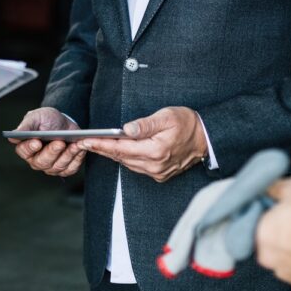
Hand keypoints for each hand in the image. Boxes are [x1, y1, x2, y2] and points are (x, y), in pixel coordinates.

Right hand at [10, 107, 85, 177]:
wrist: (65, 123)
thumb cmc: (48, 119)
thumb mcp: (37, 117)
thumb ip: (26, 126)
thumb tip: (13, 135)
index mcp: (26, 147)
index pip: (23, 151)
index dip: (30, 148)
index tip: (37, 142)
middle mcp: (36, 160)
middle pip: (41, 162)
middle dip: (52, 152)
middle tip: (59, 142)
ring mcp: (51, 166)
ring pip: (57, 167)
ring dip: (66, 155)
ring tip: (73, 144)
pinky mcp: (65, 169)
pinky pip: (70, 168)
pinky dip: (76, 159)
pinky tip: (79, 149)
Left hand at [78, 106, 205, 181]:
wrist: (206, 139)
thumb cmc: (187, 124)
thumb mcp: (167, 117)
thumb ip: (145, 124)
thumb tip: (126, 129)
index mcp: (156, 151)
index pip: (121, 148)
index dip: (101, 145)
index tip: (86, 141)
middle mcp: (155, 165)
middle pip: (121, 157)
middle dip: (102, 149)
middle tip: (84, 142)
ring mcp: (157, 172)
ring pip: (128, 163)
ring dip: (113, 154)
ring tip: (96, 145)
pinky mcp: (160, 174)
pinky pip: (137, 167)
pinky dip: (126, 158)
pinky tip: (118, 150)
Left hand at [257, 178, 290, 290]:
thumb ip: (274, 188)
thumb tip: (268, 186)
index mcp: (261, 233)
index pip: (256, 222)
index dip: (268, 214)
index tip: (278, 209)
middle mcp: (270, 258)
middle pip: (269, 241)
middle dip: (280, 231)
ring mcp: (289, 273)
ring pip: (286, 257)